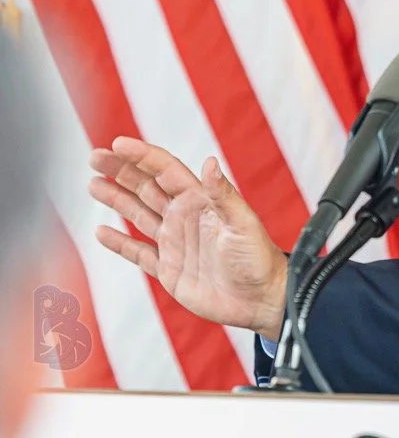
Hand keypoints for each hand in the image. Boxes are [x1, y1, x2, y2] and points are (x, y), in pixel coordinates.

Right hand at [88, 137, 287, 339]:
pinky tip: (102, 231)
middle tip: (95, 156)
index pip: (166, 171)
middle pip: (146, 187)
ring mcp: (175, 242)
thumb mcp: (242, 223)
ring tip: (93, 183)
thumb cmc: (258, 258)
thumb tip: (209, 162)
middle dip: (121, 170)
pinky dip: (119, 243)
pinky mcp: (169, 269)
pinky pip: (138, 252)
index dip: (142, 157)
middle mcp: (185, 217)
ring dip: (116, 198)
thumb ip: (223, 194)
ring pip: (138, 214)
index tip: (118, 144)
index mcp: (201, 201)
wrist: (260, 299)